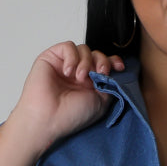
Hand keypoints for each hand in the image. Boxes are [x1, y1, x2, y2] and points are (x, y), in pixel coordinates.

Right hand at [8, 40, 125, 151]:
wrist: (48, 118)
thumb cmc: (70, 116)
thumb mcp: (100, 102)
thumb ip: (109, 85)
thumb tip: (115, 72)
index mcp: (89, 84)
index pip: (103, 65)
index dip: (112, 62)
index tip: (119, 67)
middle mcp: (77, 74)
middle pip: (96, 54)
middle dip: (102, 61)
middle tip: (100, 73)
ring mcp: (64, 65)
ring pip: (83, 49)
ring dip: (86, 61)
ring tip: (80, 78)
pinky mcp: (51, 58)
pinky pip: (68, 46)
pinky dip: (72, 57)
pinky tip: (68, 71)